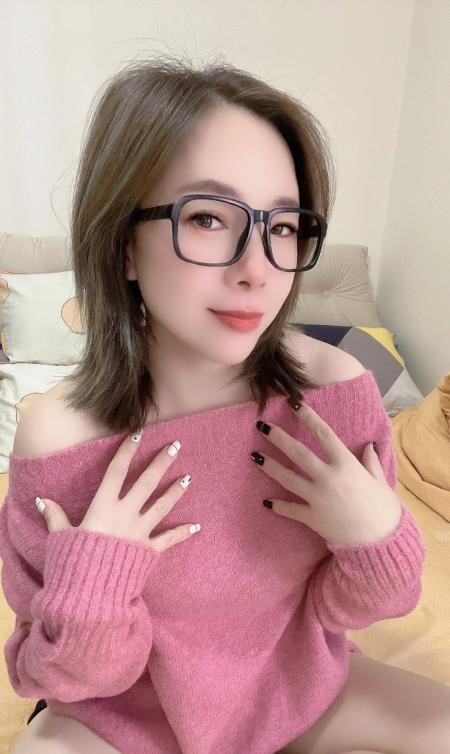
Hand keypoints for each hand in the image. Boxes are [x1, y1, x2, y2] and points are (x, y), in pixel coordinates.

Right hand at [35, 434, 200, 551]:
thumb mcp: (61, 537)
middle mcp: (124, 515)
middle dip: (161, 463)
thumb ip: (55, 516)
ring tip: (189, 477)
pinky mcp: (148, 551)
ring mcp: (139, 532)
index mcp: (102, 507)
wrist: (90, 595)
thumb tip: (42, 500)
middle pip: (146, 483)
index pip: (116, 472)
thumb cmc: (73, 564)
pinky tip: (196, 526)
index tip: (138, 434)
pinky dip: (183, 533)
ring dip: (175, 491)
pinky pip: (169, 540)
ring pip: (161, 505)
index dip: (127, 451)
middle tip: (176, 446)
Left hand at [252, 403, 402, 545]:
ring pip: (287, 478)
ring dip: (269, 466)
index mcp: (346, 465)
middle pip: (298, 452)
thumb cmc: (383, 509)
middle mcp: (328, 478)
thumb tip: (368, 446)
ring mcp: (317, 498)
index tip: (293, 403)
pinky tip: (266, 501)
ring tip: (254, 456)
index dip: (307, 416)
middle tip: (261, 427)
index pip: (323, 433)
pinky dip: (278, 505)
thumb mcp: (380, 481)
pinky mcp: (312, 518)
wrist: (380, 542)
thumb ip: (370, 462)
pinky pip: (290, 509)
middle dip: (278, 438)